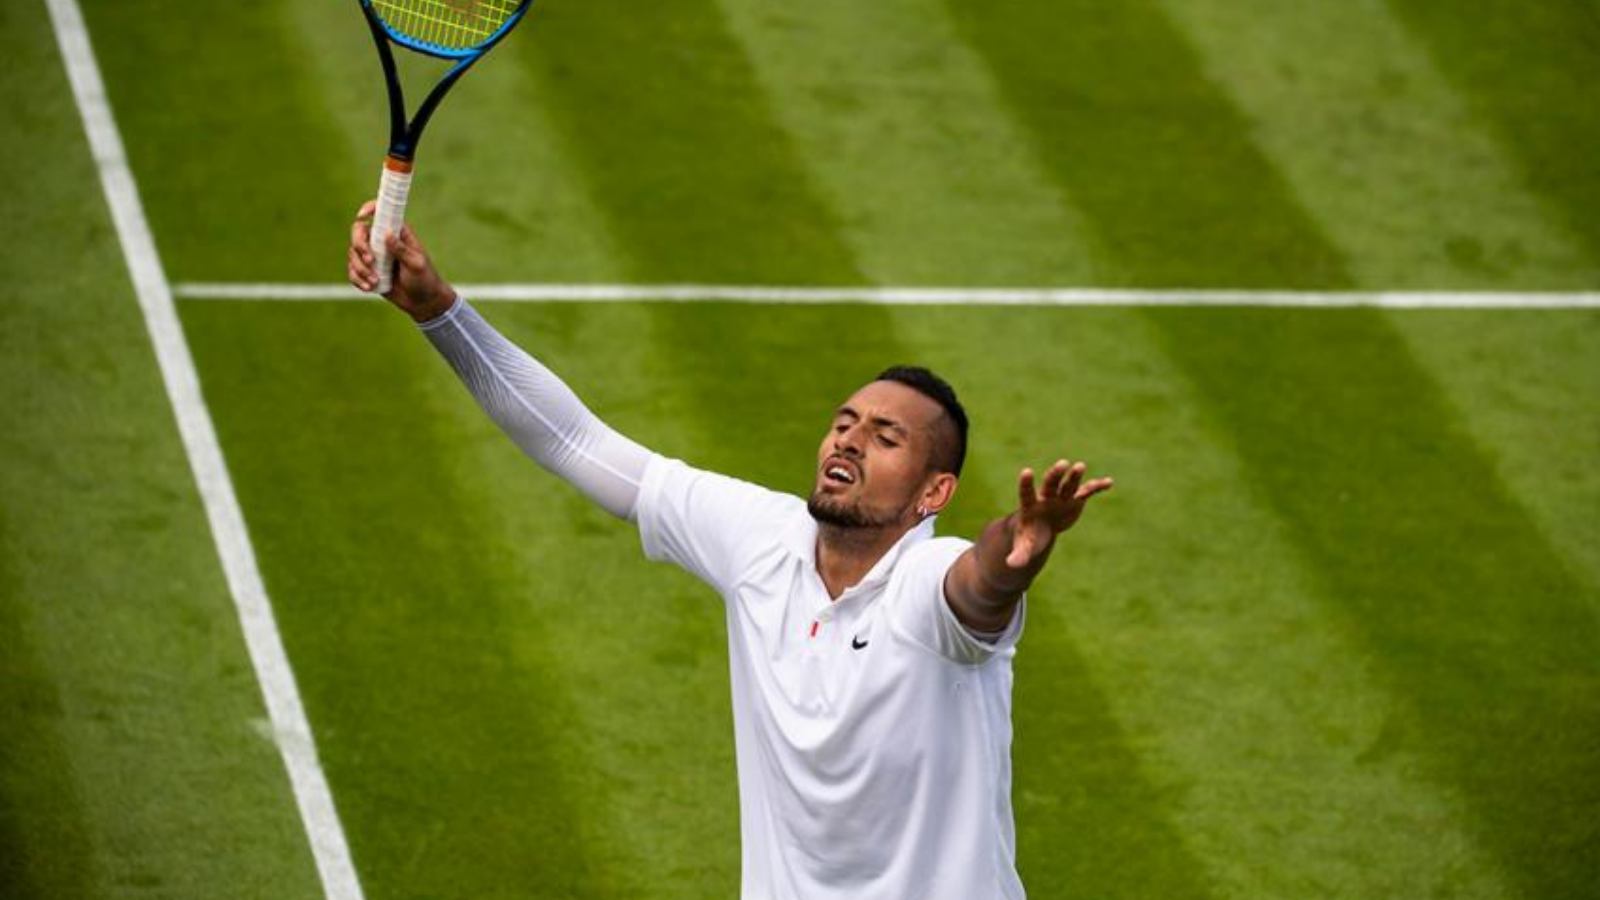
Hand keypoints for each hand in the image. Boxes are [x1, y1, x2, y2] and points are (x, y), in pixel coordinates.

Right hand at [347, 200, 456, 321]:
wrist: (423, 302)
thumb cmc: (424, 279)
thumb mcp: (416, 264)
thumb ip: (402, 250)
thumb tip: (386, 233)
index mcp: (397, 233)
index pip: (381, 214)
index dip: (370, 209)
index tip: (362, 216)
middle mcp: (382, 241)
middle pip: (358, 232)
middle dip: (360, 245)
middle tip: (370, 260)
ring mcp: (374, 256)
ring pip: (353, 253)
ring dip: (361, 268)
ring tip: (375, 281)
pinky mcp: (368, 271)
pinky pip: (353, 271)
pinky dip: (357, 279)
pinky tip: (369, 287)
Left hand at [1005, 459, 1112, 567]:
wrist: (1042, 529)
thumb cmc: (1030, 537)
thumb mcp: (1024, 547)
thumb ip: (1019, 555)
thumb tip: (1011, 565)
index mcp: (1030, 506)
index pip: (1026, 493)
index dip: (1026, 483)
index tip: (1026, 471)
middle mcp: (1046, 497)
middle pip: (1050, 483)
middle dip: (1055, 474)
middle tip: (1062, 464)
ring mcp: (1061, 496)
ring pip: (1068, 484)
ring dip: (1075, 476)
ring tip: (1080, 466)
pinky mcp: (1075, 499)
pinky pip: (1087, 491)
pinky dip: (1097, 486)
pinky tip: (1109, 482)